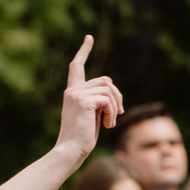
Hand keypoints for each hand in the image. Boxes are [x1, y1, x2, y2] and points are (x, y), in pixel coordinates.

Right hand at [52, 36, 123, 163]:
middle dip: (117, 97)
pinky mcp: (83, 101)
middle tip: (119, 114)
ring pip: (109, 89)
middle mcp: (72, 90)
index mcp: (72, 92)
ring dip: (115, 107)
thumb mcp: (92, 116)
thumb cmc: (81, 139)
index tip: (89, 37)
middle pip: (106, 81)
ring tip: (111, 123)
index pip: (77, 67)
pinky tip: (108, 125)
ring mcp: (77, 94)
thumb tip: (112, 93)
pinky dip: (113, 113)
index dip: (84, 51)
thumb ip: (98, 101)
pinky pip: (108, 99)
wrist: (70, 151)